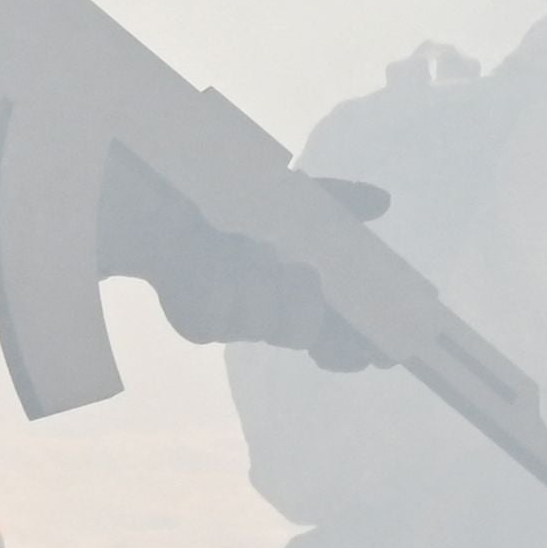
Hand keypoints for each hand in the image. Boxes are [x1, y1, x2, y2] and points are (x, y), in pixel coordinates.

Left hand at [97, 150, 379, 369]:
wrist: (164, 204)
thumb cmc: (232, 203)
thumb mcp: (291, 195)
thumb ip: (337, 201)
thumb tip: (382, 200)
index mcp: (301, 292)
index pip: (340, 334)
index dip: (361, 346)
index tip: (378, 351)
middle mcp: (272, 313)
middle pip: (305, 335)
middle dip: (311, 312)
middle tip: (308, 279)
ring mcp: (237, 321)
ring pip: (267, 324)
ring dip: (263, 284)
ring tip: (250, 249)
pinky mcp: (201, 323)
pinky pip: (223, 316)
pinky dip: (225, 284)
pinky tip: (215, 261)